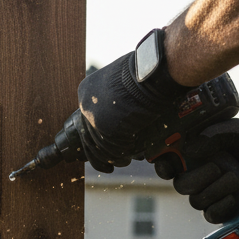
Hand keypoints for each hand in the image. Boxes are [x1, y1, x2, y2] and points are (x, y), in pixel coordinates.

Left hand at [76, 45, 189, 172]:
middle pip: (90, 139)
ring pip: (101, 147)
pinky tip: (128, 157)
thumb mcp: (120, 83)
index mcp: (86, 91)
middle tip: (108, 165)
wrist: (152, 73)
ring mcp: (94, 117)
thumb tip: (117, 115)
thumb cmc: (144, 74)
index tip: (99, 151)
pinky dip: (121, 154)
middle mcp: (86, 105)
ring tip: (123, 161)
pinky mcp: (106, 128)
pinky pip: (112, 148)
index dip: (93, 142)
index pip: (86, 124)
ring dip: (113, 157)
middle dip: (99, 156)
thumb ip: (113, 100)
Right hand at [153, 119, 238, 223]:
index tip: (169, 166)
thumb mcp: (235, 132)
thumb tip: (189, 148)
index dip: (163, 166)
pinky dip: (222, 207)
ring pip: (195, 201)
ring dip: (216, 191)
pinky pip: (210, 215)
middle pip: (180, 186)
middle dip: (197, 179)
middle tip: (217, 168)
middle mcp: (198, 175)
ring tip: (236, 180)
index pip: (167, 163)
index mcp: (195, 155)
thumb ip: (213, 135)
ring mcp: (209, 194)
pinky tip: (235, 199)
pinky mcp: (221, 210)